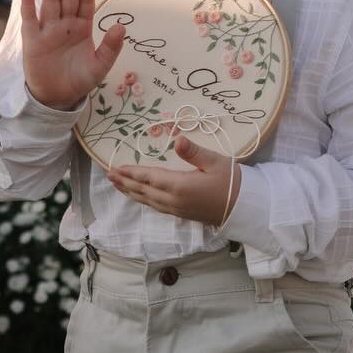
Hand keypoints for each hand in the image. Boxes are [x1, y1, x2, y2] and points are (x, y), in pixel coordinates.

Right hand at [22, 0, 126, 109]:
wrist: (57, 97)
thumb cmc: (79, 81)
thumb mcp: (100, 66)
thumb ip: (111, 47)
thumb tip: (122, 27)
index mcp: (82, 28)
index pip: (85, 3)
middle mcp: (65, 25)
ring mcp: (48, 30)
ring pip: (51, 2)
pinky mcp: (33, 40)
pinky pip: (30, 19)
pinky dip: (28, 4)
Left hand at [106, 135, 238, 225]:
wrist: (245, 208)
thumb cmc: (232, 182)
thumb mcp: (216, 162)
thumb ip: (195, 152)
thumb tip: (178, 139)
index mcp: (179, 186)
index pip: (148, 177)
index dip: (131, 172)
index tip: (115, 167)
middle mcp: (173, 200)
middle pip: (143, 190)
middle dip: (124, 182)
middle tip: (107, 175)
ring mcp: (177, 209)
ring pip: (147, 200)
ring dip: (130, 192)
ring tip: (117, 185)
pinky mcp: (182, 213)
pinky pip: (155, 206)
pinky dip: (143, 200)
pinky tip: (140, 196)